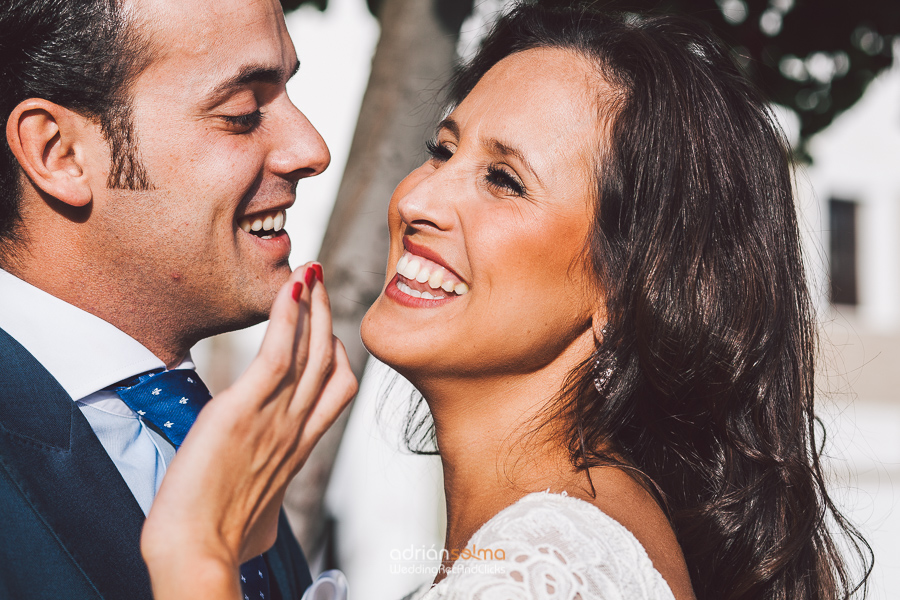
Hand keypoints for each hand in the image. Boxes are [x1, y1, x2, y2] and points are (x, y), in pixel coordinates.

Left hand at [141, 263, 357, 599]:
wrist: (196, 552)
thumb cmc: (220, 542)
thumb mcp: (260, 520)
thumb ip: (267, 508)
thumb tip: (263, 527)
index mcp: (300, 448)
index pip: (339, 389)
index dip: (337, 353)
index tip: (324, 329)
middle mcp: (297, 428)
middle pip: (330, 358)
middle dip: (328, 314)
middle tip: (320, 280)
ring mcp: (275, 417)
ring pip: (311, 349)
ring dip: (314, 304)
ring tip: (310, 269)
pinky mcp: (243, 409)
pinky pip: (277, 353)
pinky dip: (287, 317)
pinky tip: (290, 288)